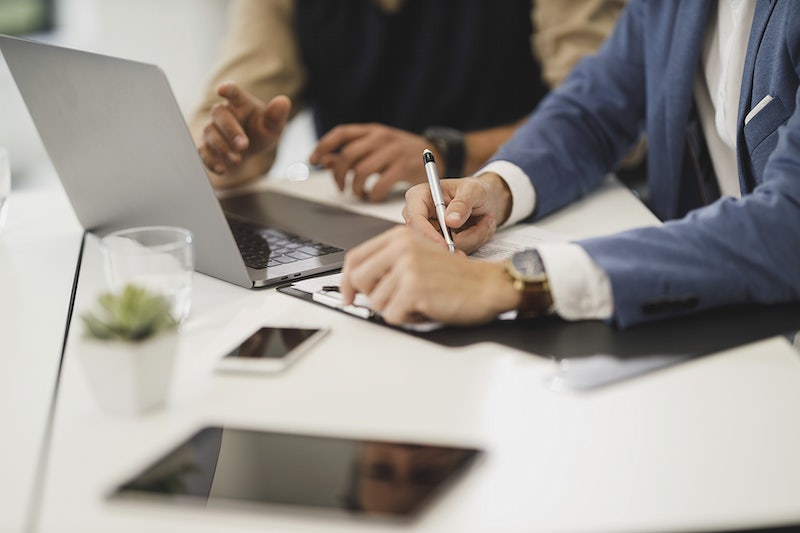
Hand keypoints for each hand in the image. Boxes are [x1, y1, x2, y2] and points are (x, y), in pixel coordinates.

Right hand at [197, 82, 290, 179]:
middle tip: (243, 145)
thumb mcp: (273, 127)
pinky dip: (211, 161)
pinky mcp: (206, 145)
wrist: (247, 151)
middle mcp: (224, 113)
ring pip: (210, 132)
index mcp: (241, 103)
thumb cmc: (260, 132)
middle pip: (220, 114)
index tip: (222, 89)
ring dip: (222, 147)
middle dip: (230, 130)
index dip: (228, 90)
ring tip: (237, 159)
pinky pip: (203, 151)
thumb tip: (283, 101)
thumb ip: (277, 116)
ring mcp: (212, 129)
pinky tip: (222, 169)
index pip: (234, 92)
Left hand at [309, 123, 432, 201]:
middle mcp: (381, 137)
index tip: (313, 160)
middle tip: (340, 186)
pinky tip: (373, 196)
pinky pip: (380, 184)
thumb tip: (324, 160)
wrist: (436, 152)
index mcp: (372, 131)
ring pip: (361, 171)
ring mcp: (393, 152)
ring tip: (358, 192)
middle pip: (348, 155)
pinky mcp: (404, 167)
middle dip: (338, 174)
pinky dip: (372, 194)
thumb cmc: (401, 152)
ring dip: (355, 187)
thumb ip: (351, 154)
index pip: (341, 133)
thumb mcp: (375, 148)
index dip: (323, 145)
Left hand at [340, 226, 519, 324]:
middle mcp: (401, 248)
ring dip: (396, 309)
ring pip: (376, 302)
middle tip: (391, 303)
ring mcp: (407, 267)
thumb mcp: (420, 255)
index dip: (346, 280)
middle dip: (370, 297)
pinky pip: (392, 316)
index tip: (349, 295)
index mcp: (400, 236)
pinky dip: (408, 319)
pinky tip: (425, 309)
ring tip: (419, 301)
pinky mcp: (413, 289)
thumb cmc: (458, 276)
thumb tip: (357, 283)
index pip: (355, 257)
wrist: (488, 284)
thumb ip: (390, 261)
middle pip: (357, 279)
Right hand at [402, 173, 511, 253]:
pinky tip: (479, 229)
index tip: (446, 244)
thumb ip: (462, 203)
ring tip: (484, 221)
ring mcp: (430, 231)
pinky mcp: (441, 242)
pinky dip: (472, 242)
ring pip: (445, 247)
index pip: (415, 219)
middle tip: (478, 231)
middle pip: (427, 238)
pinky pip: (454, 251)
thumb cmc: (476, 190)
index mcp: (420, 196)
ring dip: (470, 238)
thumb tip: (450, 220)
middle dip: (456, 239)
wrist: (488, 200)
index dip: (428, 234)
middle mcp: (420, 215)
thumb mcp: (473, 190)